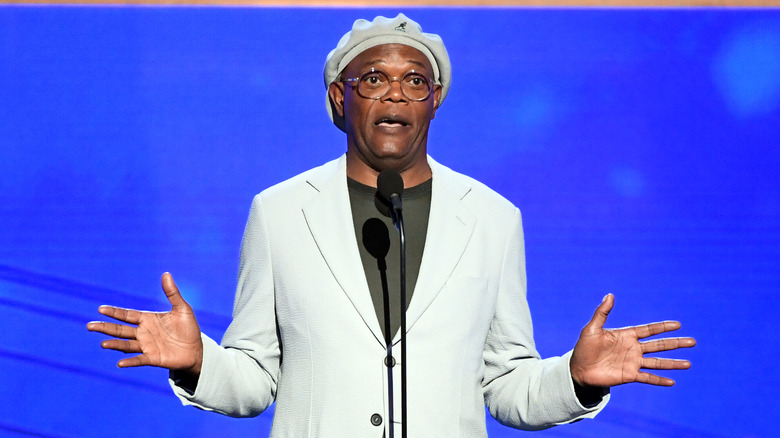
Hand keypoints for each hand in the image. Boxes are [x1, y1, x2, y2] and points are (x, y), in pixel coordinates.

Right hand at [87, 272, 203, 374]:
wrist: (196, 349)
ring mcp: (147, 346)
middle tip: (89, 326)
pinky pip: (139, 360)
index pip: (127, 314)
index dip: (114, 312)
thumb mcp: (182, 308)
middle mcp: (143, 332)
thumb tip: (166, 274)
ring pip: (126, 344)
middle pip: (120, 329)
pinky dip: (130, 361)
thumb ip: (172, 293)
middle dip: (106, 327)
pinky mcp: (153, 358)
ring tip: (103, 343)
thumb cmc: (188, 328)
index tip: (100, 309)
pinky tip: (120, 363)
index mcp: (148, 319)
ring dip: (115, 344)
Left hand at [570, 294, 694, 387]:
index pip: (649, 330)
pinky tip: (672, 382)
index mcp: (626, 335)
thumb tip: (610, 295)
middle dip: (675, 343)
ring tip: (689, 364)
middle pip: (658, 345)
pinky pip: (647, 378)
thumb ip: (602, 313)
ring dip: (673, 363)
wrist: (578, 369)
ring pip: (657, 362)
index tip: (678, 324)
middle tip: (693, 341)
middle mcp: (633, 348)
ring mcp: (633, 363)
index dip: (663, 327)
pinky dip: (659, 380)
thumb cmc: (584, 347)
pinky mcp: (629, 376)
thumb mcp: (592, 328)